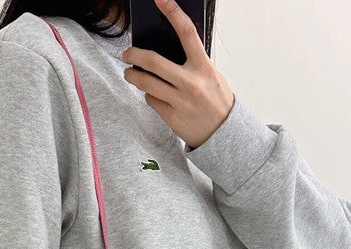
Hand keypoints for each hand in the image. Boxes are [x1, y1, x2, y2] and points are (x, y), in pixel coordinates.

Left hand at [121, 0, 234, 148]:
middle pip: (154, 62)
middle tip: (127, 53)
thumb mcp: (211, 75)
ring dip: (133, 76)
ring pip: (146, 84)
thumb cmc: (216, 100)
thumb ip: (192, 62)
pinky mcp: (172, 117)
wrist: (223, 133)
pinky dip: (149, 95)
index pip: (186, 32)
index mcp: (203, 67)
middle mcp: (191, 83)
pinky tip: (153, 94)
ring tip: (129, 73)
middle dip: (134, 55)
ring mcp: (180, 101)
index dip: (172, 12)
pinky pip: (152, 101)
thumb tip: (168, 50)